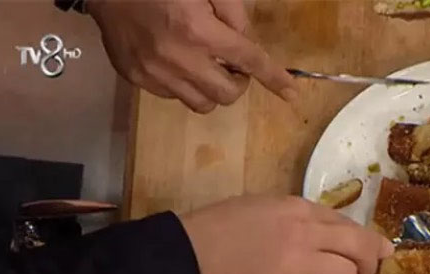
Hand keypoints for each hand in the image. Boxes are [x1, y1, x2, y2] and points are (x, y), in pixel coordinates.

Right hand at [87, 0, 297, 112]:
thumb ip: (233, 14)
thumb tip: (247, 44)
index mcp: (199, 30)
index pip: (249, 61)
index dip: (274, 78)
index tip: (292, 94)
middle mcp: (179, 58)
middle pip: (227, 94)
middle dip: (237, 82)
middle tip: (231, 64)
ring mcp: (155, 73)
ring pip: (203, 104)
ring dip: (213, 89)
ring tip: (204, 66)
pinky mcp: (138, 80)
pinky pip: (175, 97)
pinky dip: (186, 85)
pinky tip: (177, 63)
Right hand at [180, 196, 393, 273]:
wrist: (189, 252)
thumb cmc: (221, 226)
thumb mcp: (264, 206)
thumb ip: (298, 217)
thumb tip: (329, 233)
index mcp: (298, 207)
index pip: (347, 223)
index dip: (370, 240)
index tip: (382, 251)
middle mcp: (303, 231)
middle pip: (358, 246)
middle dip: (371, 263)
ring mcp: (294, 261)